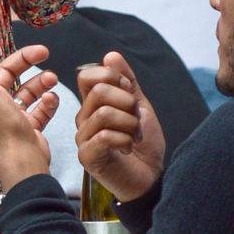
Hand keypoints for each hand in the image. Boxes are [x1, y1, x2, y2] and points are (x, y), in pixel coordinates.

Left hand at [0, 29, 58, 191]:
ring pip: (26, 91)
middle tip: (44, 51)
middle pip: (8, 74)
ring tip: (52, 79)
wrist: (24, 160)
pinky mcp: (28, 128)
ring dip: (40, 83)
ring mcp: (12, 116)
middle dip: (25, 61)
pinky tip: (52, 99)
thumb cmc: (0, 124)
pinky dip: (47, 103)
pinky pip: (39, 110)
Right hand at [76, 52, 164, 202]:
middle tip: (136, 120)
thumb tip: (111, 55)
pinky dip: (125, 140)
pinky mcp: (86, 157)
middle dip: (127, 102)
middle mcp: (83, 119)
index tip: (129, 93)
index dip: (112, 77)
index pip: (87, 75)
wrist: (151, 178)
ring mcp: (82, 138)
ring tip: (135, 136)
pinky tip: (128, 148)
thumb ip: (127, 82)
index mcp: (92, 104)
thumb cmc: (144, 145)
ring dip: (129, 124)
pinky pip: (104, 136)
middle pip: (98, 91)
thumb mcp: (140, 107)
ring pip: (103, 113)